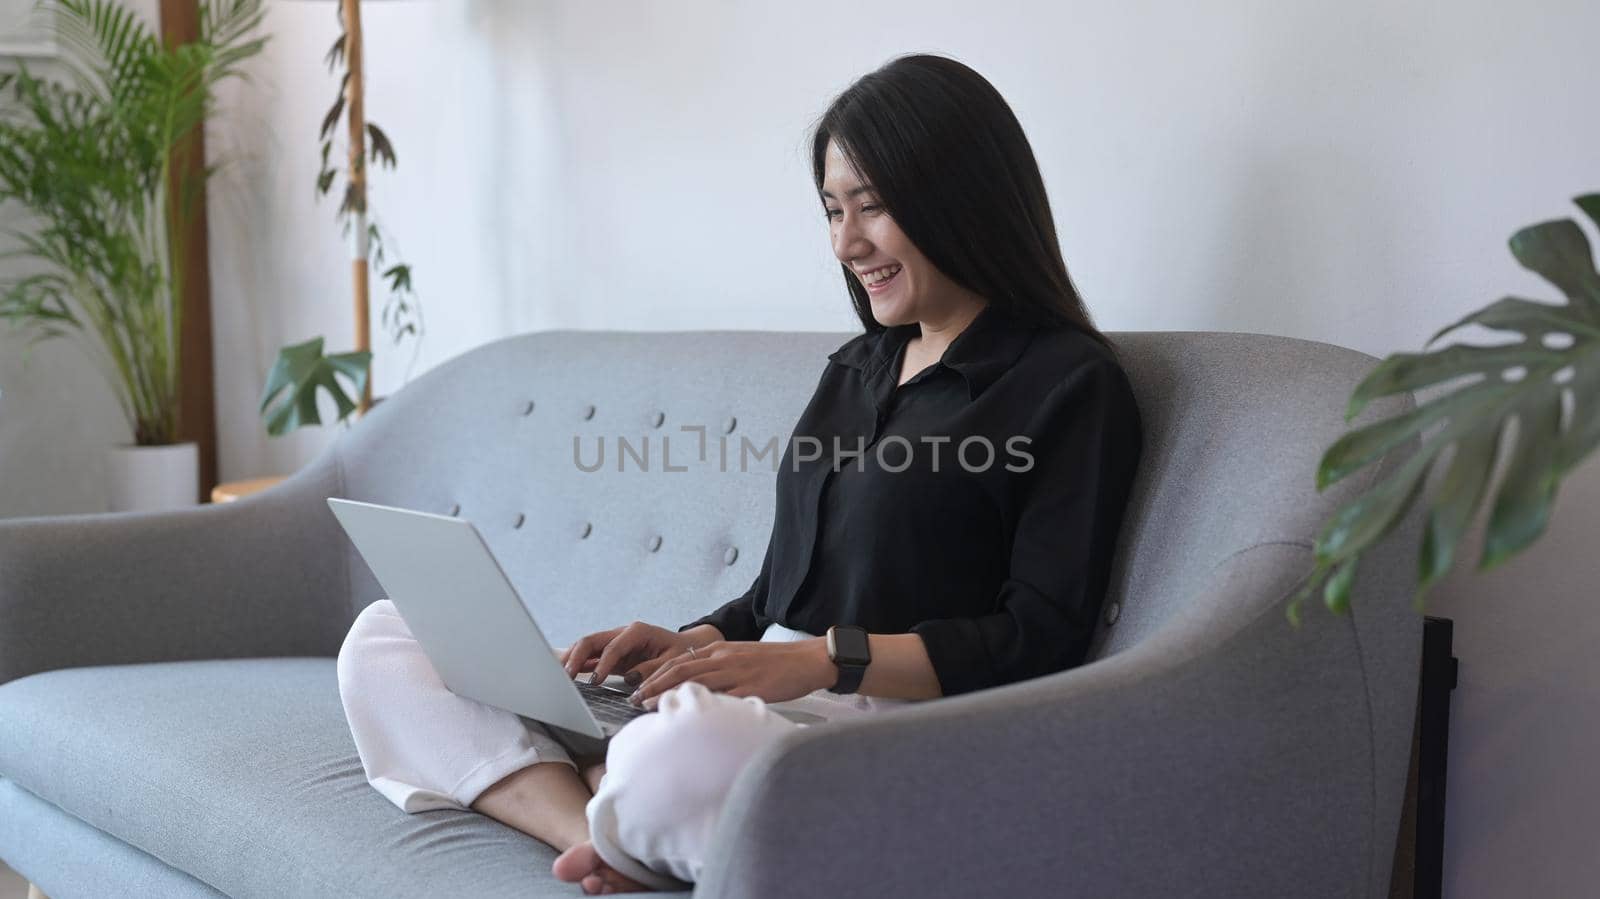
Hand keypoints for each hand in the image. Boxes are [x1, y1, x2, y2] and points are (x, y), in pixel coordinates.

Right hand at [558, 621, 701, 686]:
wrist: (686, 648)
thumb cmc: (681, 654)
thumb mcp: (672, 661)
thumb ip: (652, 668)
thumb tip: (631, 678)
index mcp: (637, 632)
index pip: (612, 648)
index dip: (602, 665)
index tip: (595, 682)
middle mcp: (622, 633)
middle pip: (591, 641)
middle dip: (576, 657)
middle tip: (564, 677)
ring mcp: (614, 641)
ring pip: (586, 646)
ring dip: (571, 659)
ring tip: (557, 675)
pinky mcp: (611, 653)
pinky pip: (590, 656)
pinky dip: (578, 664)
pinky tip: (566, 674)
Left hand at [628, 638, 834, 708]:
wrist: (807, 659)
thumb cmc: (775, 663)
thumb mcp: (741, 659)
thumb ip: (719, 670)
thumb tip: (696, 688)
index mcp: (719, 650)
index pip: (678, 661)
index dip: (654, 676)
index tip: (636, 689)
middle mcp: (723, 658)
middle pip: (679, 670)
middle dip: (653, 686)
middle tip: (634, 701)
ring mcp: (736, 672)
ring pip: (694, 682)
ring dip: (669, 695)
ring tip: (649, 708)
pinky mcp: (751, 687)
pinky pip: (722, 698)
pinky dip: (703, 707)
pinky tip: (689, 718)